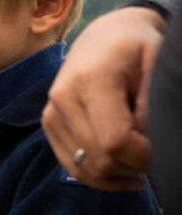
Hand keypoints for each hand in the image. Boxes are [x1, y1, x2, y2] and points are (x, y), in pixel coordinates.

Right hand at [43, 7, 163, 190]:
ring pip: (86, 169)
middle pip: (100, 159)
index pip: (114, 141)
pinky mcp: (49, 125)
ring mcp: (51, 113)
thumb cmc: (136, 49)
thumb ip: (151, 107)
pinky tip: (126, 173)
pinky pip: (73, 167)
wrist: (103, 37)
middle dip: (134, 166)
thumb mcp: (156, 67)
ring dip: (119, 175)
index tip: (164, 150)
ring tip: (142, 163)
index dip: (143, 156)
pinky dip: (101, 178)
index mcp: (90, 80)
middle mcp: (62, 98)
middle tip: (158, 156)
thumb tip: (146, 147)